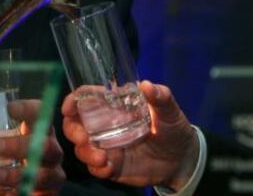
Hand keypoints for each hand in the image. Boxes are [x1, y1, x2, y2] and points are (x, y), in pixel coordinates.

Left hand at [0, 99, 65, 195]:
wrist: (33, 182)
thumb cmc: (15, 155)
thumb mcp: (1, 140)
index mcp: (40, 129)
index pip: (40, 113)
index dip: (28, 110)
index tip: (9, 108)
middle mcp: (50, 150)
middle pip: (44, 145)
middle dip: (17, 146)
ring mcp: (51, 174)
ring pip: (43, 174)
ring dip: (14, 175)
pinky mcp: (47, 194)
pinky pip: (37, 195)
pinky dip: (18, 194)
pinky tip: (2, 194)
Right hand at [62, 80, 199, 190]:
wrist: (182, 159)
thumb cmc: (173, 127)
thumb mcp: (169, 110)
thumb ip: (160, 96)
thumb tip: (147, 85)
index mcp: (114, 106)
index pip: (85, 98)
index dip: (73, 101)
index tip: (69, 107)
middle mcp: (105, 125)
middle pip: (75, 124)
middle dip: (72, 130)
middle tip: (82, 137)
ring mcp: (106, 146)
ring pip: (81, 148)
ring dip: (85, 152)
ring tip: (102, 158)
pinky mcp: (112, 165)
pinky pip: (95, 168)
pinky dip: (97, 168)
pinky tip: (108, 167)